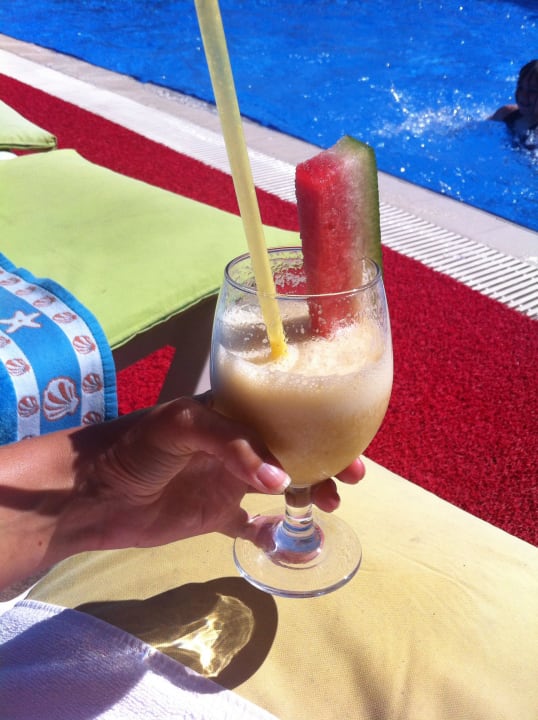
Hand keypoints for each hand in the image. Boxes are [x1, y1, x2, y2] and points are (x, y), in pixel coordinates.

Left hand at [80, 395, 364, 550]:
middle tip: (351, 480)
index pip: (286, 413)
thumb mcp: (181, 424)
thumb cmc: (135, 446)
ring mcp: (227, 481)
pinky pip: (252, 525)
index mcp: (231, 413)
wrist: (90, 494)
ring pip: (282, 487)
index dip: (320, 425)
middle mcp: (235, 445)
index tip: (351, 444)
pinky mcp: (214, 516)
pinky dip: (274, 533)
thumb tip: (282, 481)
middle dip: (326, 462)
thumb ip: (231, 444)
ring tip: (328, 507)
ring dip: (309, 494)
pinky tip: (291, 541)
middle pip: (293, 451)